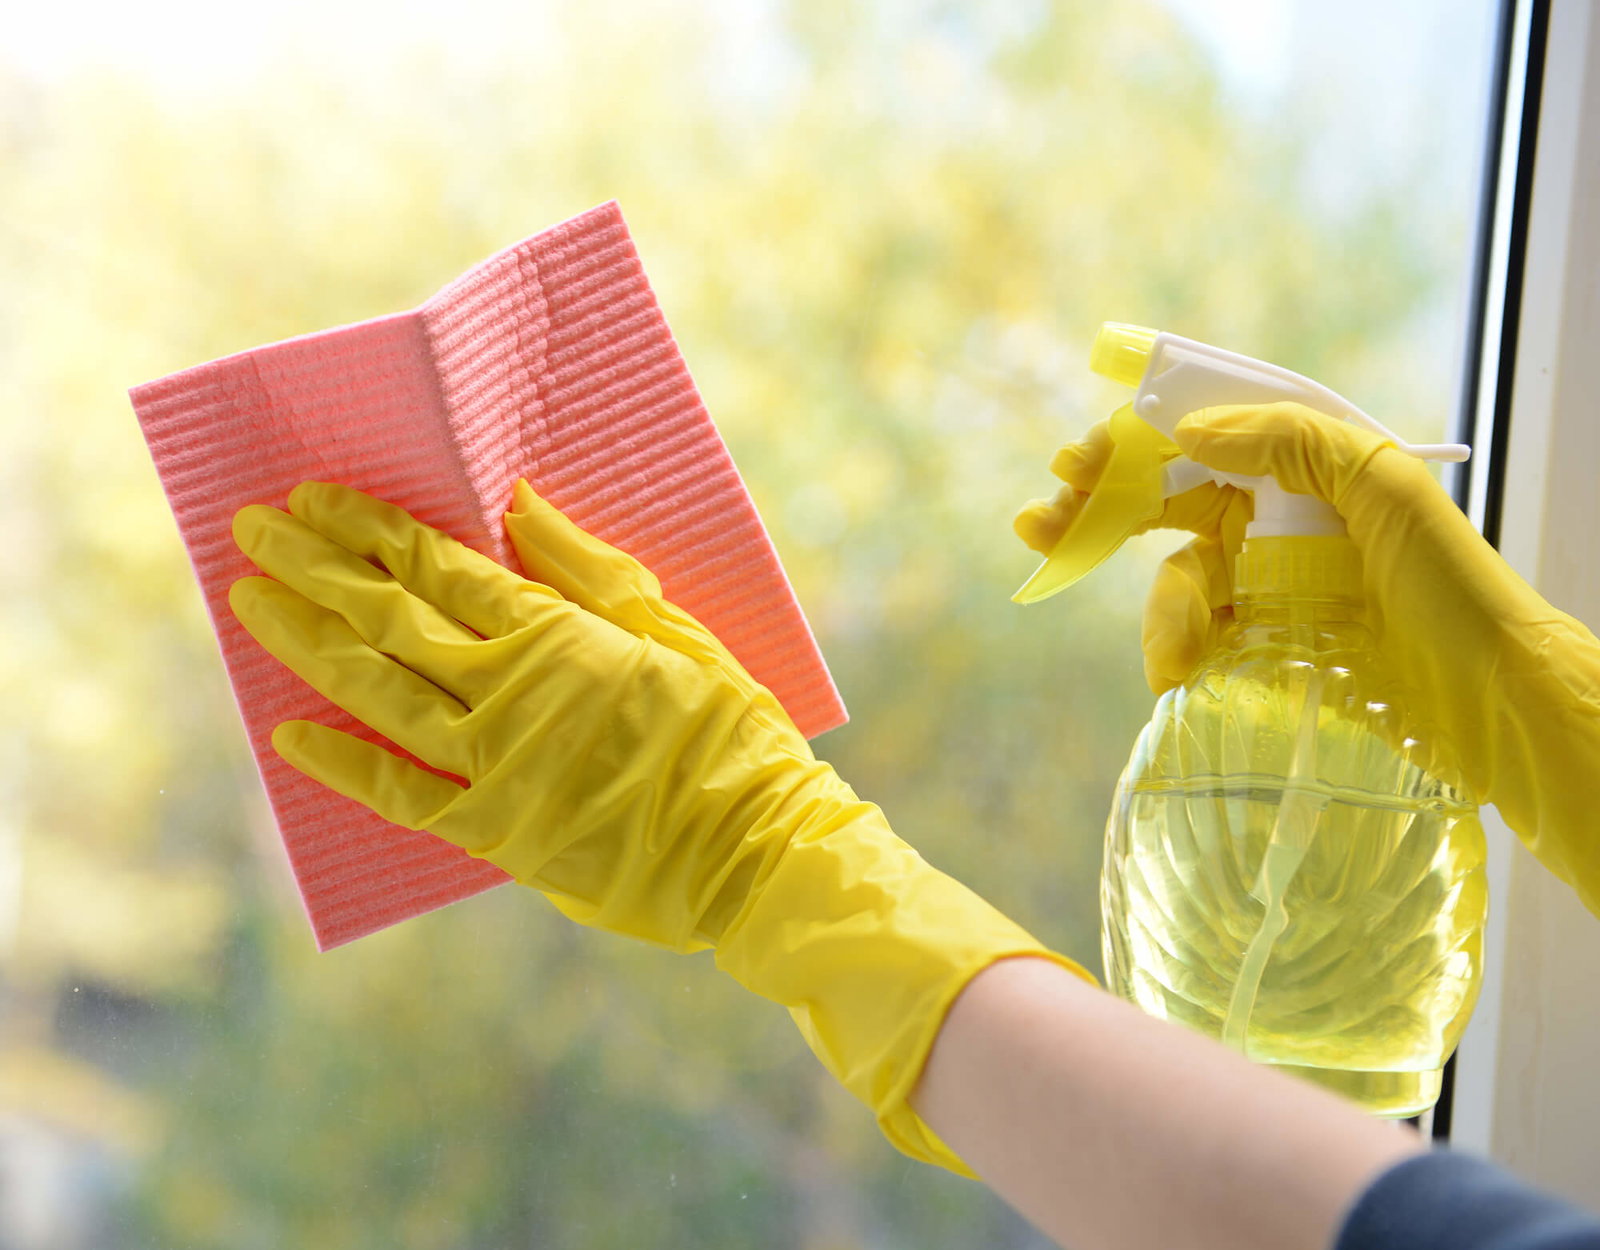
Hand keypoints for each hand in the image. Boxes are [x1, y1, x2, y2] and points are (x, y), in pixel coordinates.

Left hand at [231, 480, 1091, 1169]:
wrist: (755, 850)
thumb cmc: (729, 731)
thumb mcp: (675, 628)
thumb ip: (589, 569)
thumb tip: (516, 503)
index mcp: (556, 635)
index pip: (438, 566)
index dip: (370, 529)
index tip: (316, 498)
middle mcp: (507, 693)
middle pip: (387, 616)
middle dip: (314, 567)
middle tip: (254, 527)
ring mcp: (492, 766)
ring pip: (375, 691)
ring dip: (306, 642)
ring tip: (250, 599)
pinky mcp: (493, 832)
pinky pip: (400, 796)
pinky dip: (343, 767)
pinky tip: (290, 736)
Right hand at [1016, 402, 1599, 915]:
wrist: (1492, 704)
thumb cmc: (1453, 591)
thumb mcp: (1387, 490)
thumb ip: (1294, 442)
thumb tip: (1193, 430)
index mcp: (1307, 472)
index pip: (1200, 442)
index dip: (1132, 446)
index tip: (1076, 464)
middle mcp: (1281, 523)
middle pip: (1168, 504)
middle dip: (1100, 512)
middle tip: (1040, 524)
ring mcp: (1269, 589)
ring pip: (1179, 585)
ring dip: (1163, 617)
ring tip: (1173, 661)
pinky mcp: (1263, 651)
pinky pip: (1196, 643)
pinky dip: (1178, 658)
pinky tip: (1180, 679)